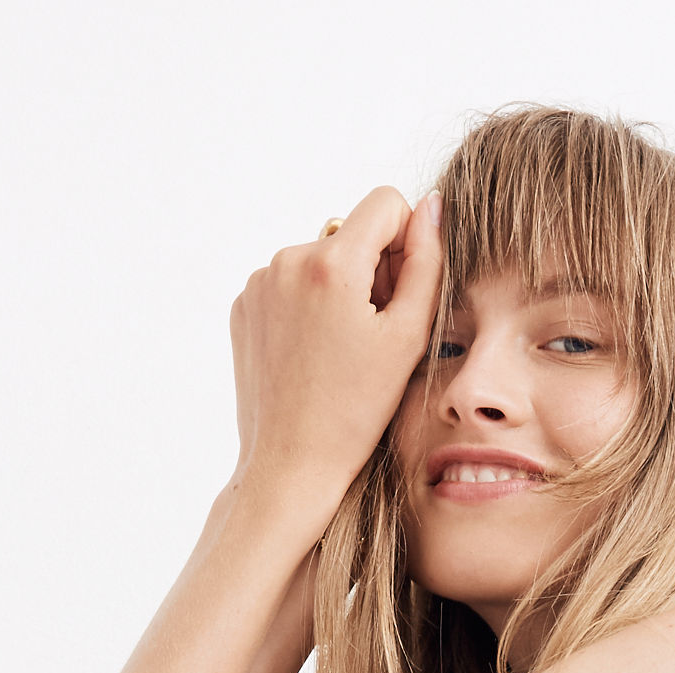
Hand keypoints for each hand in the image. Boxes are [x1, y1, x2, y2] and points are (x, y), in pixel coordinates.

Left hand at [229, 187, 442, 522]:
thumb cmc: (355, 413)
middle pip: (352, 234)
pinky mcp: (243, 305)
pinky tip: (313, 356)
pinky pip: (289, 285)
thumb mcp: (408, 339)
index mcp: (331, 262)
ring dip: (339, 292)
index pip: (386, 204)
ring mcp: (259, 282)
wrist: (290, 465)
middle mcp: (287, 258)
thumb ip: (427, 263)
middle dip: (371, 273)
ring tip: (341, 353)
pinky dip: (308, 309)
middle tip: (372, 339)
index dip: (407, 243)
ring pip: (321, 261)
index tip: (401, 294)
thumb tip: (430, 207)